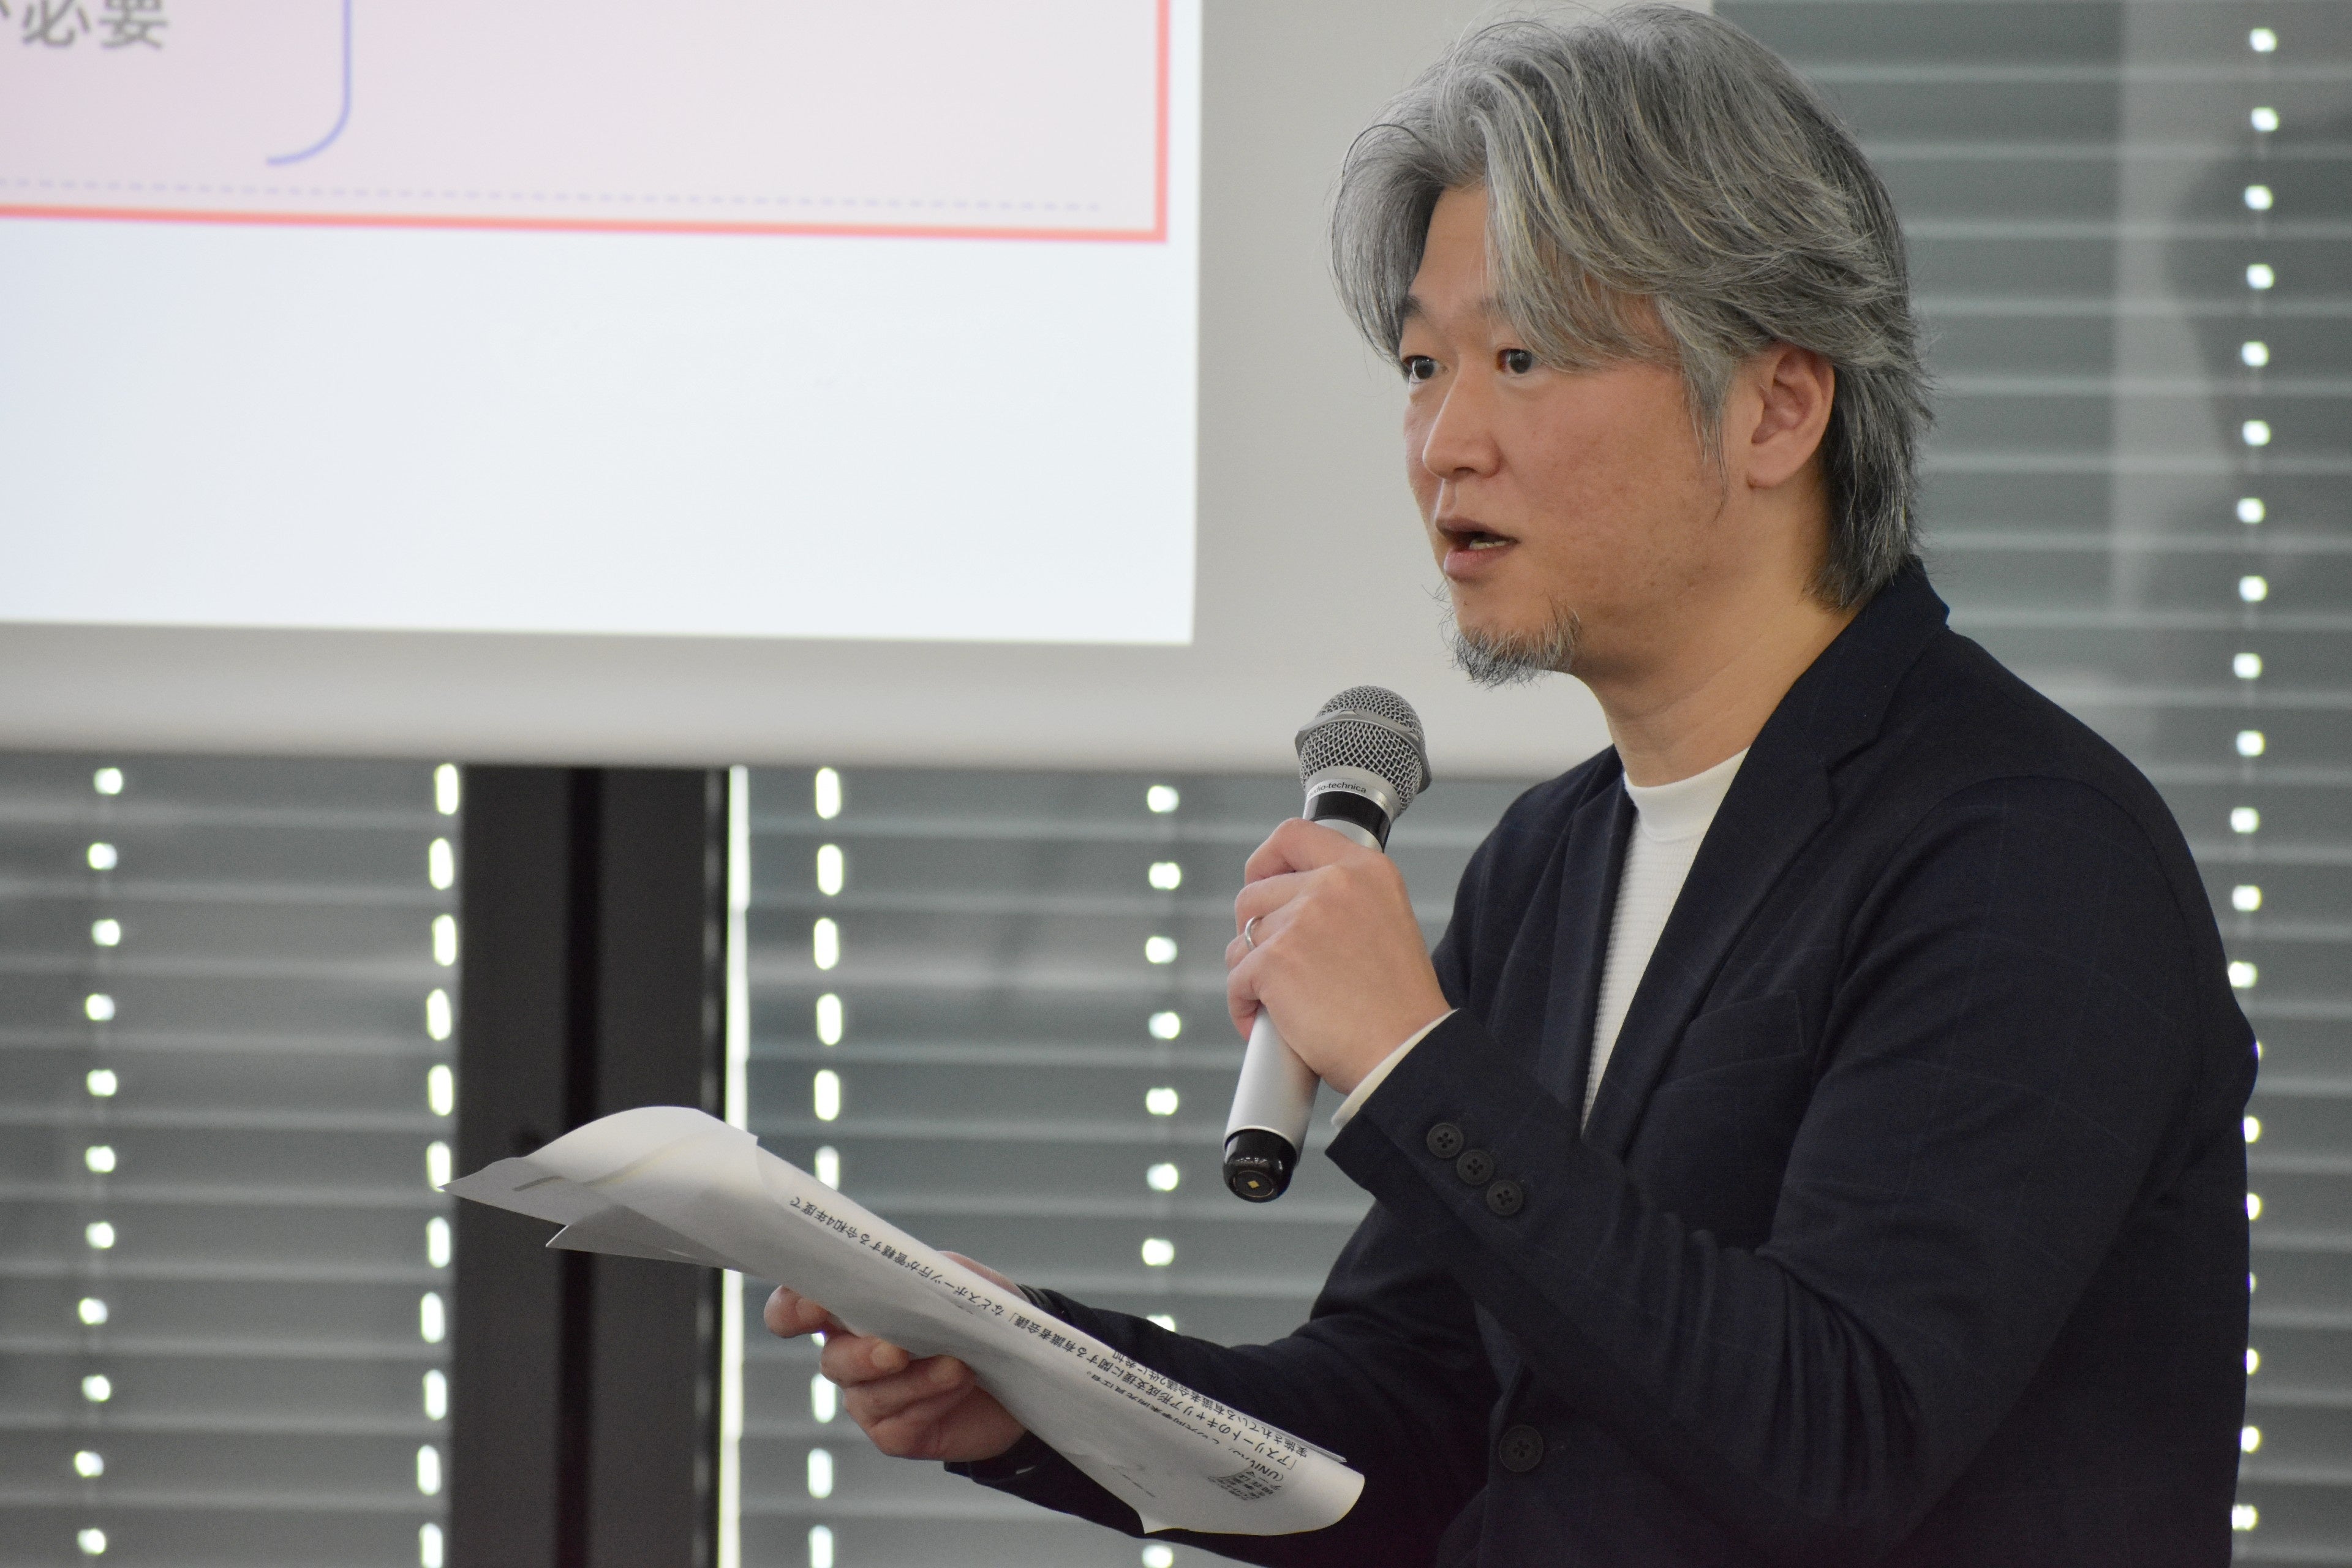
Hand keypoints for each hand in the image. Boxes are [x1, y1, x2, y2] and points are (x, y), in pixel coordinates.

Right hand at [762, 1252, 1027, 1463]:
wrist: (1020, 1369)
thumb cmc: (978, 1316)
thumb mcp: (959, 1280)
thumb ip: (926, 1273)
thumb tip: (904, 1278)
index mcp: (852, 1311)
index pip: (796, 1308)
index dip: (792, 1309)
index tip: (814, 1306)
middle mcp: (851, 1356)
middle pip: (832, 1359)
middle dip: (862, 1355)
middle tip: (896, 1350)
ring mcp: (869, 1399)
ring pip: (868, 1395)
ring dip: (914, 1379)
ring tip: (954, 1365)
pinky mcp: (893, 1433)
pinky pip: (899, 1421)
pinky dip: (931, 1399)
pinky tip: (958, 1384)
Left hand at [1226, 818, 1450, 1094]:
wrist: (1405, 1052)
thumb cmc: (1400, 1007)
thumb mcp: (1387, 924)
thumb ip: (1343, 903)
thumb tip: (1292, 907)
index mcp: (1365, 871)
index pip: (1295, 835)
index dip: (1266, 860)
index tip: (1261, 880)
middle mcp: (1333, 885)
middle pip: (1255, 893)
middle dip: (1256, 933)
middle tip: (1275, 966)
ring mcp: (1300, 920)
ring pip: (1241, 939)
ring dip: (1250, 972)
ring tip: (1276, 1002)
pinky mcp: (1274, 960)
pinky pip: (1236, 980)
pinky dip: (1244, 1007)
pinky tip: (1265, 1023)